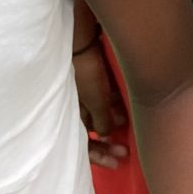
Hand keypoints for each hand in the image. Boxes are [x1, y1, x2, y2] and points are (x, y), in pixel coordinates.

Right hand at [73, 26, 127, 169]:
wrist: (80, 33)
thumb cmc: (84, 69)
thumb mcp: (94, 99)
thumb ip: (101, 120)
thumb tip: (106, 135)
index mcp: (67, 114)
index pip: (80, 144)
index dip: (98, 155)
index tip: (118, 160)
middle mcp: (70, 106)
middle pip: (88, 132)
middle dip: (106, 144)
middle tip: (124, 152)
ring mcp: (77, 92)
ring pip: (94, 115)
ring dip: (110, 124)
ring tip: (125, 127)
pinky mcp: (86, 78)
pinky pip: (97, 99)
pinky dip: (109, 106)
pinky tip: (122, 109)